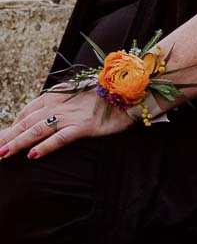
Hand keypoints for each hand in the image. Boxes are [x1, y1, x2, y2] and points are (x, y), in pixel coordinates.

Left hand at [0, 87, 132, 160]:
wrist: (136, 89)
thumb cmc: (113, 92)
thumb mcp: (85, 92)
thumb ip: (67, 100)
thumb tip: (54, 112)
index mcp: (59, 94)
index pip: (29, 110)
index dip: (14, 124)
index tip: (5, 135)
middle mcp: (61, 104)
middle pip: (27, 121)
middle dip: (8, 135)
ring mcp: (72, 114)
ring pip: (36, 130)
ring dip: (17, 142)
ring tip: (2, 153)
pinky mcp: (85, 126)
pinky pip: (59, 137)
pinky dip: (44, 146)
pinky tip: (32, 155)